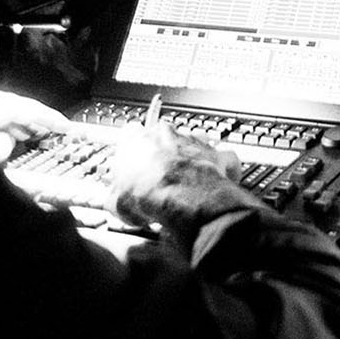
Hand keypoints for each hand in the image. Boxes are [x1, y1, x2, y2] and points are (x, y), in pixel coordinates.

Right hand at [109, 123, 256, 239]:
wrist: (180, 196)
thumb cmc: (146, 194)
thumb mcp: (115, 202)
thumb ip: (116, 197)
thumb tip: (116, 204)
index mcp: (136, 140)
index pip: (129, 133)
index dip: (131, 150)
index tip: (131, 164)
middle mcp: (166, 134)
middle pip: (164, 137)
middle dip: (163, 154)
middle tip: (159, 178)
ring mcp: (193, 141)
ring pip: (194, 143)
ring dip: (191, 159)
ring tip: (188, 182)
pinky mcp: (216, 154)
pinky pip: (224, 158)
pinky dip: (224, 168)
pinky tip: (219, 182)